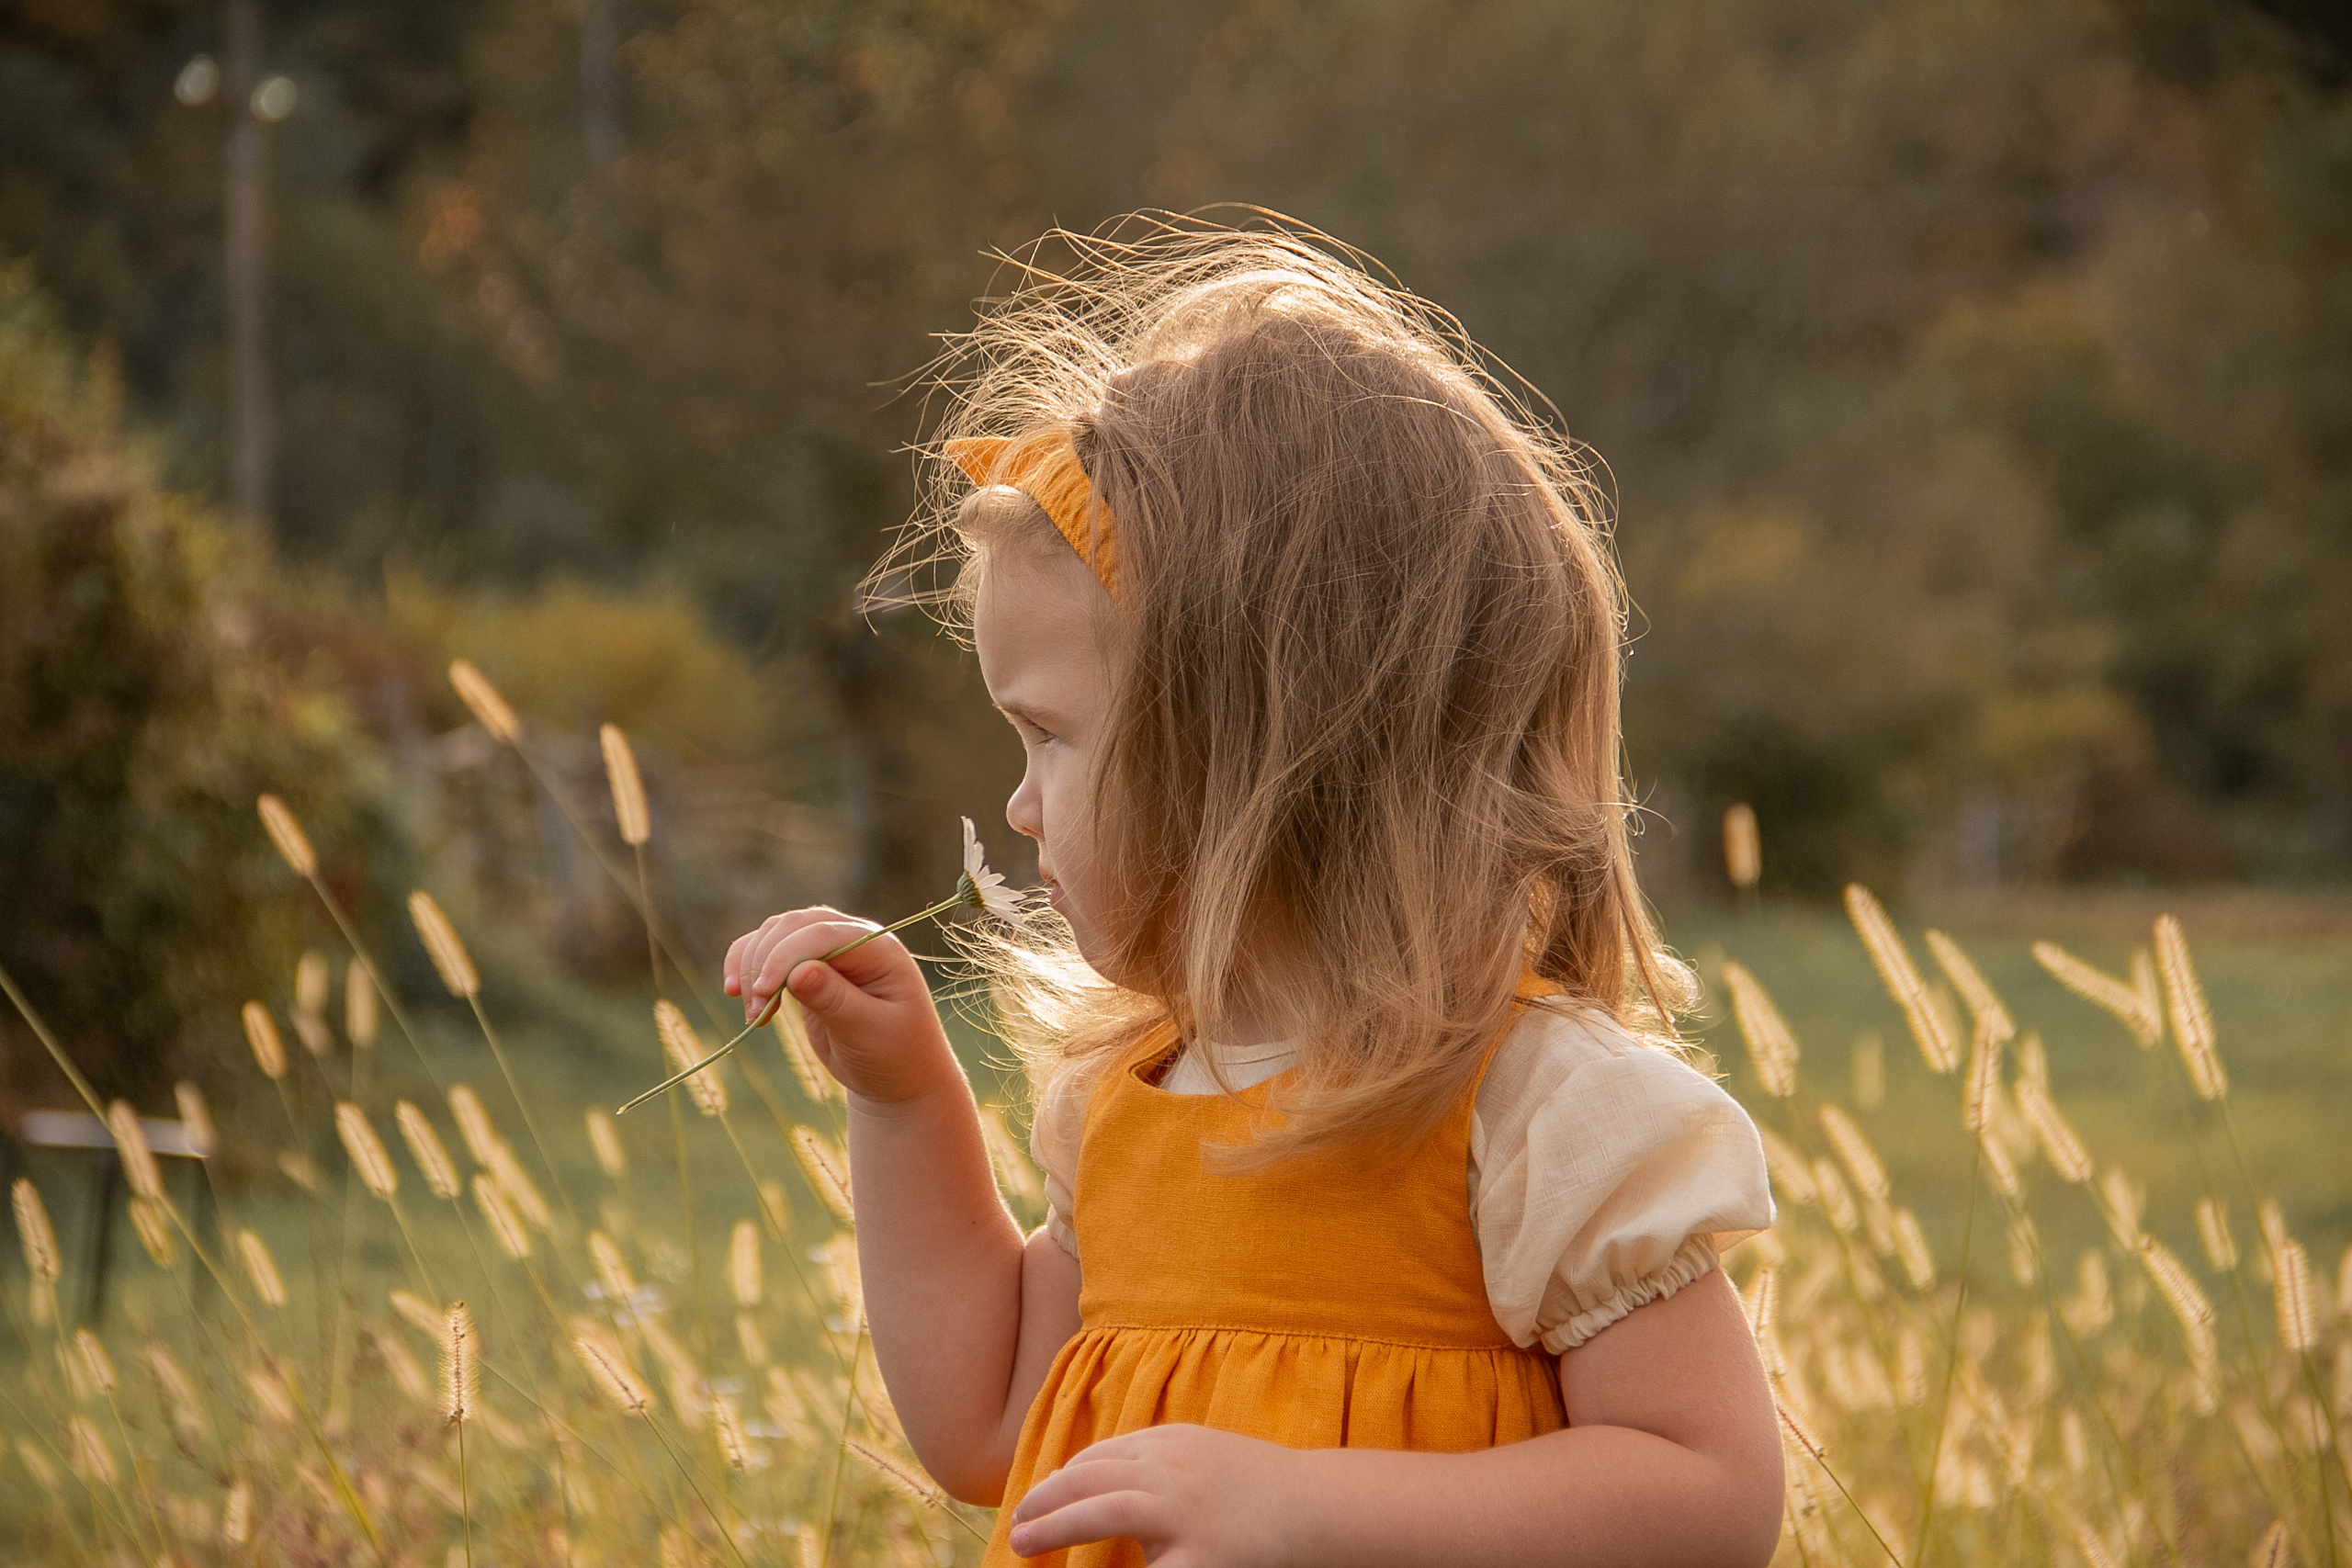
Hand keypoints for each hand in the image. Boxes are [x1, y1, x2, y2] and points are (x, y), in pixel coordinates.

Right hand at [722, 907, 958, 1106]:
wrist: (896, 1076)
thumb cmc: (894, 1055)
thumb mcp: (868, 1032)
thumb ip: (835, 1000)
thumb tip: (798, 971)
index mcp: (879, 948)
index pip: (823, 933)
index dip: (786, 956)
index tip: (763, 993)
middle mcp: (853, 938)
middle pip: (794, 926)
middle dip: (765, 962)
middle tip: (755, 1013)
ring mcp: (829, 949)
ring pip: (775, 934)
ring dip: (752, 966)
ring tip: (752, 1015)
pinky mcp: (807, 966)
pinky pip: (768, 952)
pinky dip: (747, 966)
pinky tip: (736, 992)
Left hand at [1007, 1424, 1303, 1565]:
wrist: (1321, 1506)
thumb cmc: (1260, 1487)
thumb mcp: (1200, 1454)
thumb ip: (1152, 1462)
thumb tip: (1092, 1478)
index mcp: (1168, 1446)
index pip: (1098, 1459)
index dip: (1060, 1481)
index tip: (1038, 1502)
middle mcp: (1170, 1471)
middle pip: (1087, 1478)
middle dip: (1044, 1501)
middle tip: (1016, 1526)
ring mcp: (1183, 1513)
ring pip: (1101, 1512)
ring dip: (1054, 1528)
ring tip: (1023, 1545)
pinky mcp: (1201, 1558)